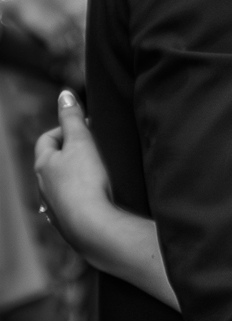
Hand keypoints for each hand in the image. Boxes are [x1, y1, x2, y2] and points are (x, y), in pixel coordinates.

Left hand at [35, 91, 112, 252]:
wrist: (92, 226)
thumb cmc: (85, 181)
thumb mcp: (81, 142)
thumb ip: (72, 117)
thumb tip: (64, 94)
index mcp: (43, 165)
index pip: (47, 139)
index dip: (65, 129)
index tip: (87, 127)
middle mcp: (43, 187)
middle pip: (53, 162)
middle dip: (72, 153)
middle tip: (95, 148)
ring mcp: (53, 207)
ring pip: (61, 185)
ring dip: (76, 176)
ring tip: (99, 173)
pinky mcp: (67, 223)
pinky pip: (71, 204)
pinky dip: (81, 197)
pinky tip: (95, 198)